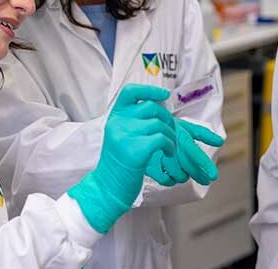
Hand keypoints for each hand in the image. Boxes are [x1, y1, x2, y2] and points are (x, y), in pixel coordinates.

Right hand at [67, 84, 174, 232]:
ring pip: (160, 124)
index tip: (164, 95)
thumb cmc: (119, 165)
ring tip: (169, 148)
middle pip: (152, 107)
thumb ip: (134, 122)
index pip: (130, 91)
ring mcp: (124, 135)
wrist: (106, 188)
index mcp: (114, 117)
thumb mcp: (121, 137)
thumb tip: (158, 107)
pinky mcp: (134, 150)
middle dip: (167, 119)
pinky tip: (167, 154)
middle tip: (171, 133)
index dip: (149, 90)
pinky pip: (162, 139)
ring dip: (171, 136)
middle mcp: (117, 123)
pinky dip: (170, 146)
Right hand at [146, 119, 224, 186]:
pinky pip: (164, 178)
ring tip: (183, 175)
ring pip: (177, 172)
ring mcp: (156, 153)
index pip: (192, 149)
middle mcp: (166, 141)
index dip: (203, 163)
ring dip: (182, 176)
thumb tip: (220, 142)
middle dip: (198, 173)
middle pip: (186, 163)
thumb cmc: (161, 127)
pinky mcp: (147, 164)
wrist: (132, 132)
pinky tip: (171, 178)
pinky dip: (170, 180)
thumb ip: (201, 133)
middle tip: (206, 179)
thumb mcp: (182, 126)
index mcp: (177, 130)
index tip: (213, 176)